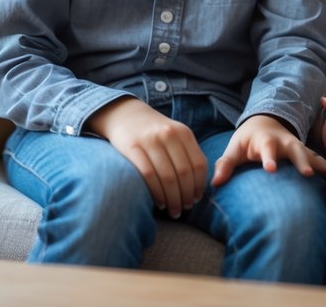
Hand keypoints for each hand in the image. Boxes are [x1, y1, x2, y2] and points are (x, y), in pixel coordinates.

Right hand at [86, 97, 206, 216]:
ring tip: (174, 211)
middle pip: (184, 173)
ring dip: (173, 199)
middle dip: (186, 195)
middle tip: (185, 209)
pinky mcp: (132, 148)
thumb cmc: (154, 132)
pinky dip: (156, 192)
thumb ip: (187, 153)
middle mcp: (169, 135)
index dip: (200, 185)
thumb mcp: (175, 135)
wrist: (125, 115)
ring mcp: (150, 141)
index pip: (199, 164)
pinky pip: (148, 175)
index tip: (197, 199)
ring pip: (167, 177)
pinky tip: (159, 203)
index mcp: (184, 133)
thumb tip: (198, 186)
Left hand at [212, 114, 325, 186]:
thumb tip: (214, 183)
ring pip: (311, 154)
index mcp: (265, 141)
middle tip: (307, 174)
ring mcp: (297, 147)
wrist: (265, 124)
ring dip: (320, 164)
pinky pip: (318, 160)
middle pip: (295, 150)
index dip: (268, 158)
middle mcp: (284, 142)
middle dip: (301, 161)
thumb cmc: (247, 141)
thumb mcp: (234, 149)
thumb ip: (225, 164)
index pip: (266, 149)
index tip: (270, 169)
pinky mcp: (305, 154)